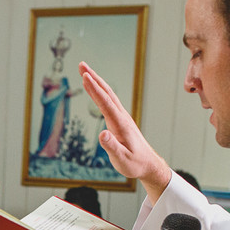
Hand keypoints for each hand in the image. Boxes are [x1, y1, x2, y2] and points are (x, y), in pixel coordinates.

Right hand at [78, 62, 172, 200]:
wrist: (148, 164)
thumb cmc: (135, 164)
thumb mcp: (122, 159)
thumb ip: (112, 147)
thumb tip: (102, 134)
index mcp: (121, 125)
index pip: (106, 104)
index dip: (95, 90)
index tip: (85, 77)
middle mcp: (122, 117)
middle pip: (107, 93)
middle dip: (94, 78)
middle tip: (82, 64)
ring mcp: (122, 117)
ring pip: (109, 95)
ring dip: (97, 81)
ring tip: (85, 72)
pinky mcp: (121, 120)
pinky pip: (109, 101)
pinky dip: (101, 91)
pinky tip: (96, 88)